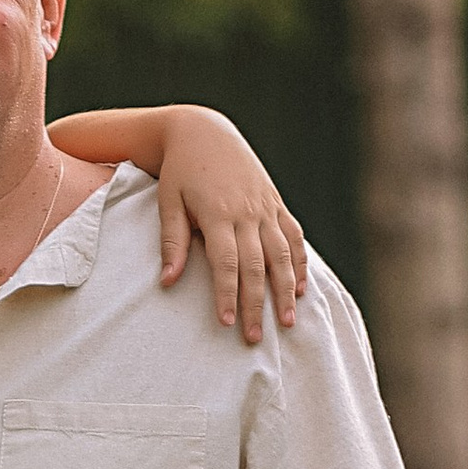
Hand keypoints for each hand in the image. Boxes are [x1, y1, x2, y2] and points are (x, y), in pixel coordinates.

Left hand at [153, 106, 306, 340]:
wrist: (204, 131)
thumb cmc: (179, 170)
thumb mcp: (168, 202)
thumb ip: (172, 241)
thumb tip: (167, 282)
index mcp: (218, 214)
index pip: (227, 264)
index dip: (228, 295)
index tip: (226, 323)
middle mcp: (247, 213)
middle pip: (257, 266)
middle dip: (256, 304)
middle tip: (255, 338)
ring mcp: (265, 207)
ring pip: (282, 254)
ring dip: (285, 290)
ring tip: (286, 321)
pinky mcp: (275, 203)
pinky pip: (293, 236)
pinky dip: (299, 263)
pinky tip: (300, 288)